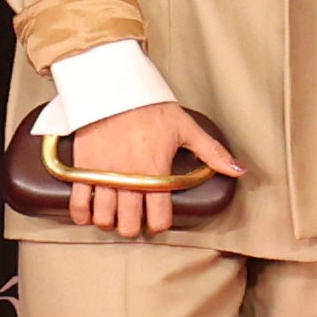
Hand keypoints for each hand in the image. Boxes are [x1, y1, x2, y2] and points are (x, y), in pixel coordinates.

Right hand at [64, 96, 240, 242]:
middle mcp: (129, 180)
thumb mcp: (186, 128)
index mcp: (155, 173)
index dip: (160, 223)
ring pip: (104, 217)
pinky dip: (82, 214)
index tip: (158, 219)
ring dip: (109, 221)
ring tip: (114, 213)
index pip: (159, 218)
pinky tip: (89, 213)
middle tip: (135, 219)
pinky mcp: (81, 169)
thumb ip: (212, 153)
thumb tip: (239, 170)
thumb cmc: (151, 108)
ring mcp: (102, 176)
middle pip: (129, 224)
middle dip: (133, 226)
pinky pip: (77, 204)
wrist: (113, 89)